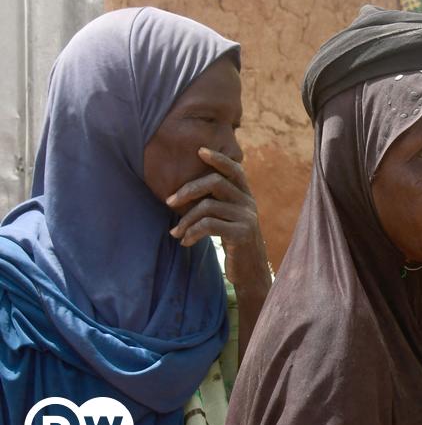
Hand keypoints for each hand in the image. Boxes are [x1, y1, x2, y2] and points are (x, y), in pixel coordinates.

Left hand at [166, 147, 271, 359]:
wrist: (250, 273)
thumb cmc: (234, 244)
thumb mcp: (229, 220)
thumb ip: (218, 203)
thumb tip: (187, 191)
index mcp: (246, 196)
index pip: (235, 169)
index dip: (218, 159)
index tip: (199, 151)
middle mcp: (249, 203)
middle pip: (215, 183)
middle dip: (188, 190)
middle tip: (169, 202)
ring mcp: (247, 218)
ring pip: (208, 207)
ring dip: (185, 220)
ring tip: (176, 233)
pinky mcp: (241, 234)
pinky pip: (209, 226)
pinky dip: (192, 233)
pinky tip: (185, 243)